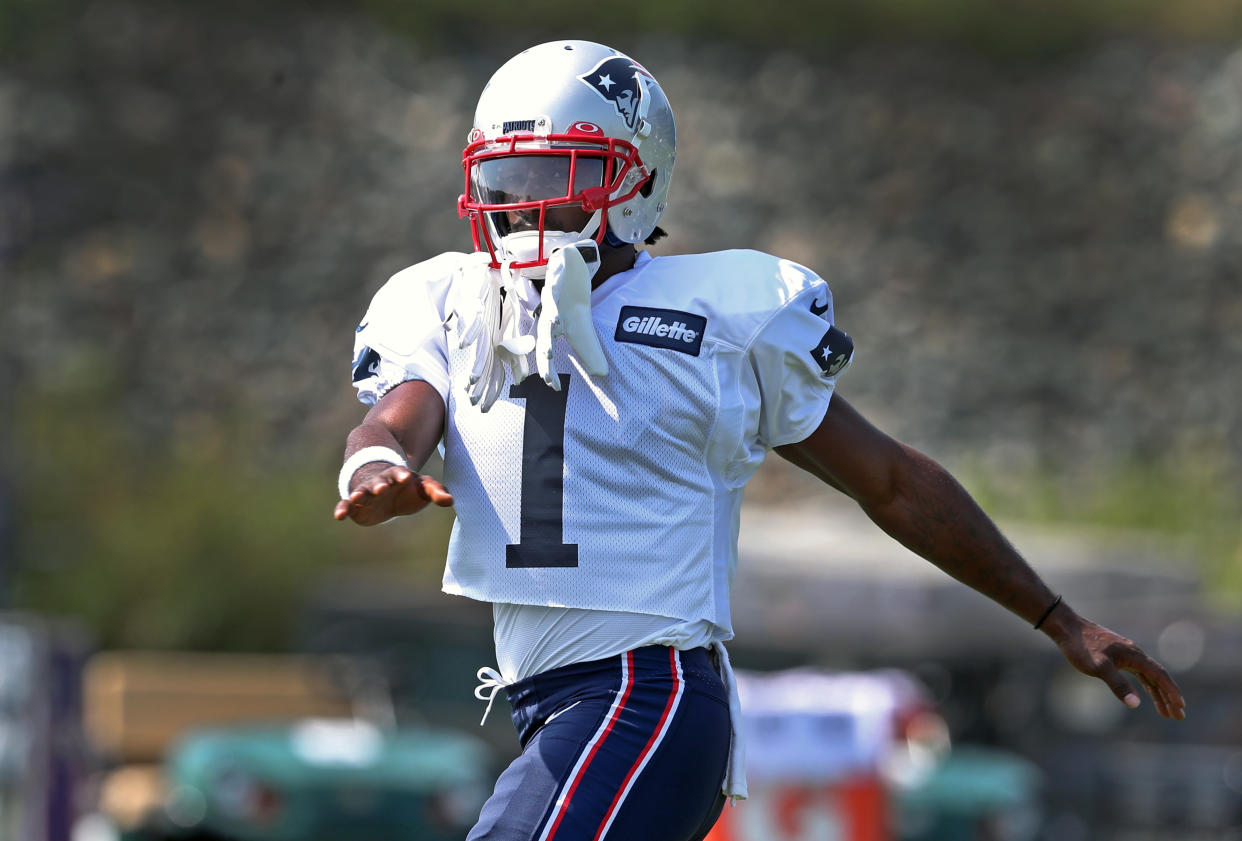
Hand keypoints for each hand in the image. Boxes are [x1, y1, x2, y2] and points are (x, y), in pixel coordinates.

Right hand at [332, 464, 452, 525]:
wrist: (385, 489)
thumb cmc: (407, 487)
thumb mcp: (423, 487)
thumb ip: (436, 491)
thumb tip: (450, 500)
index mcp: (397, 475)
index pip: (399, 473)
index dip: (402, 475)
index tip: (405, 477)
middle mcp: (379, 482)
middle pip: (378, 482)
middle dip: (379, 484)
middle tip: (381, 487)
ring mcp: (366, 492)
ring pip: (361, 492)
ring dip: (359, 494)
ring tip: (357, 497)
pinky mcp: (356, 505)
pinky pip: (347, 506)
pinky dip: (342, 509)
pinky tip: (339, 515)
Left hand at [536, 241, 607, 388]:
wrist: (570, 273)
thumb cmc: (572, 306)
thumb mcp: (584, 333)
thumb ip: (590, 354)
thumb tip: (600, 374)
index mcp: (550, 332)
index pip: (546, 355)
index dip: (549, 371)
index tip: (555, 387)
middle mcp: (546, 318)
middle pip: (543, 339)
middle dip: (543, 358)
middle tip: (546, 377)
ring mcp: (550, 301)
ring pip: (546, 319)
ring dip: (547, 338)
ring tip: (549, 353)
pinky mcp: (556, 285)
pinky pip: (553, 295)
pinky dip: (554, 307)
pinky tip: (557, 317)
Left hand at [1044, 608, 1185, 719]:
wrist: (1067, 628)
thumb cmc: (1081, 647)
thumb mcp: (1098, 667)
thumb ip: (1117, 684)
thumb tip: (1135, 704)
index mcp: (1134, 656)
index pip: (1160, 675)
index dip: (1171, 692)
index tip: (1181, 707)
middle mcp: (1134, 654)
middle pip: (1158, 678)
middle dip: (1169, 698)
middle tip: (1179, 717)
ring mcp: (1126, 655)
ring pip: (1148, 677)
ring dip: (1158, 695)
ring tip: (1166, 713)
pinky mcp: (1117, 657)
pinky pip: (1138, 674)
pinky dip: (1145, 686)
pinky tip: (1146, 695)